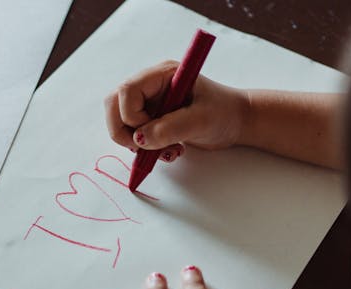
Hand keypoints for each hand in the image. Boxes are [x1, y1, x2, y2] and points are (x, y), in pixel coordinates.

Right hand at [104, 61, 249, 159]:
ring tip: (165, 150)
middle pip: (114, 105)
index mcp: (162, 75)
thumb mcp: (200, 121)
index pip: (126, 91)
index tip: (151, 133)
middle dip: (124, 132)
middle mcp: (150, 85)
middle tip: (144, 148)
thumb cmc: (224, 113)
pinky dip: (145, 149)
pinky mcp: (151, 118)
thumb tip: (139, 140)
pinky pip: (133, 134)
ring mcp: (149, 102)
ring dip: (136, 143)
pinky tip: (169, 151)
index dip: (131, 117)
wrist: (236, 122)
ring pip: (120, 121)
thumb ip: (169, 128)